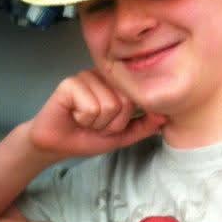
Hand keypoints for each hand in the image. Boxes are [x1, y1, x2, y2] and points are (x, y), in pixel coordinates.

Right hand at [29, 69, 166, 158]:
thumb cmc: (86, 137)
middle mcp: (101, 76)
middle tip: (93, 124)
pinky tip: (72, 115)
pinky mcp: (68, 84)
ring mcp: (84, 77)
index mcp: (114, 84)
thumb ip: (144, 126)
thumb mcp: (121, 135)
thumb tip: (165, 117)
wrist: (56, 145)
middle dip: (108, 124)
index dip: (121, 121)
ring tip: (82, 120)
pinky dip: (82, 119)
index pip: (134, 101)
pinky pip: (90, 106)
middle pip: (123, 103)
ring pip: (107, 105)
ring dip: (94, 123)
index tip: (106, 125)